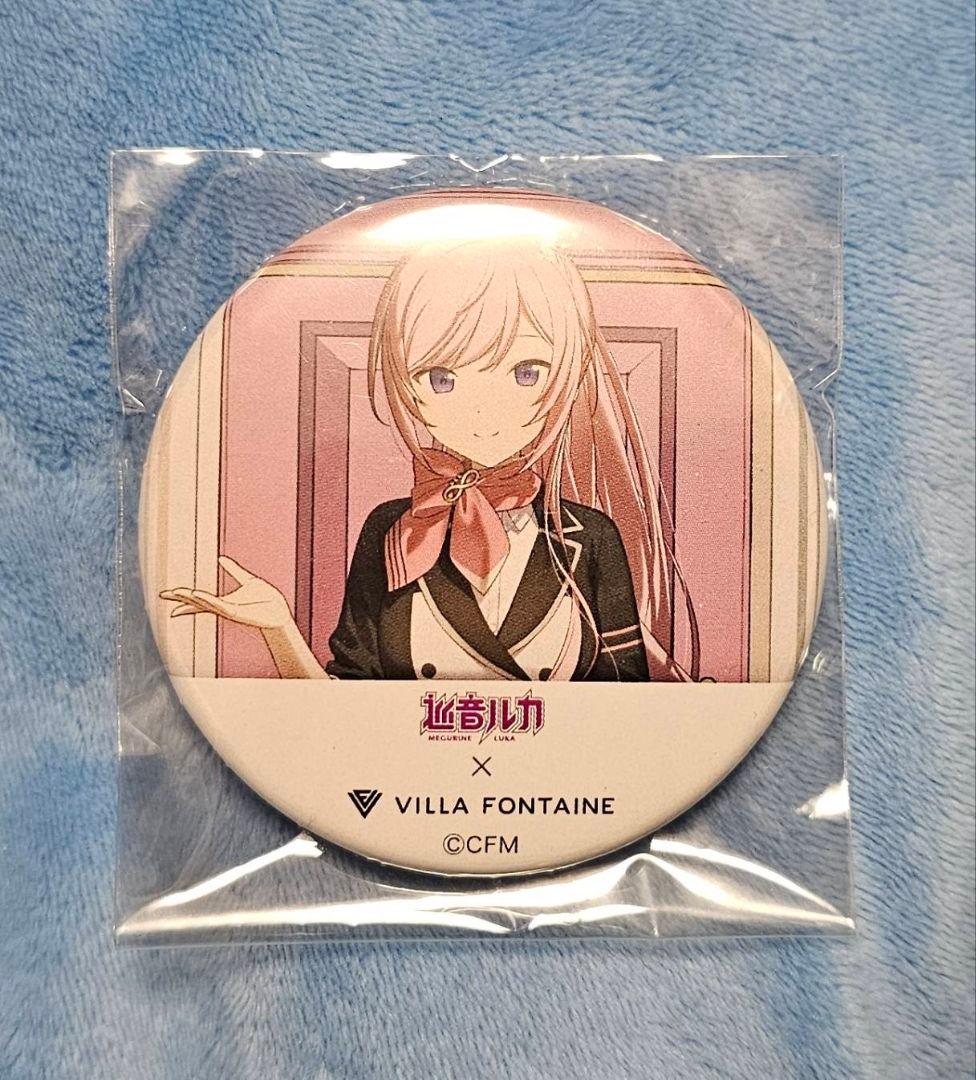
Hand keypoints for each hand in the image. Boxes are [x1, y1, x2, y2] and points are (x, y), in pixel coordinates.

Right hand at [160, 556, 293, 629]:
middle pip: (197, 603)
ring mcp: (228, 611)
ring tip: (178, 591)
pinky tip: (197, 594)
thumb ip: (234, 570)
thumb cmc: (266, 600)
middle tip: (163, 594)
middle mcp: (223, 608)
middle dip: (181, 598)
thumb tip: (221, 559)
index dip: (183, 596)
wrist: (280, 611)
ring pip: (205, 604)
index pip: (198, 599)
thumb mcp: (247, 580)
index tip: (167, 593)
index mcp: (223, 601)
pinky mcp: (237, 613)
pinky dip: (208, 600)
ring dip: (192, 598)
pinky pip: (219, 606)